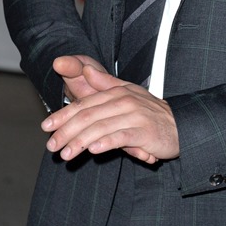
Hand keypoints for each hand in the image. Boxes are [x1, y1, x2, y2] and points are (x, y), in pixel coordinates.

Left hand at [43, 61, 178, 164]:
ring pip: (100, 128)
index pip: (84, 103)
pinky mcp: (144, 131)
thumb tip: (86, 70)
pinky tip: (92, 150)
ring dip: (80, 142)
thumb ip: (105, 83)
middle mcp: (124, 100)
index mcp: (117, 91)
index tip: (46, 126)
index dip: (63, 114)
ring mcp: (134, 115)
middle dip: (66, 131)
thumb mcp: (128, 93)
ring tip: (65, 154)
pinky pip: (121, 137)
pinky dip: (105, 143)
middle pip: (88, 116)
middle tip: (51, 146)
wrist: (180, 125)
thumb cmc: (151, 112)